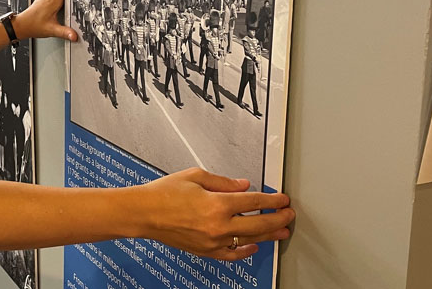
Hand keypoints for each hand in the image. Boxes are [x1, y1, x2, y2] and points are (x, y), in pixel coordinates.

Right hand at [132, 168, 293, 260]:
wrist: (143, 213)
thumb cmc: (163, 193)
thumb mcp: (195, 176)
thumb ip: (224, 182)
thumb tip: (244, 185)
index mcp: (217, 203)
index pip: (255, 201)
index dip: (273, 200)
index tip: (282, 200)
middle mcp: (218, 225)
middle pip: (259, 224)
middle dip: (278, 219)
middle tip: (288, 215)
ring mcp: (212, 241)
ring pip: (249, 240)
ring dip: (268, 235)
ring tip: (280, 232)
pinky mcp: (205, 250)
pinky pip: (232, 254)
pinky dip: (245, 251)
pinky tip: (254, 246)